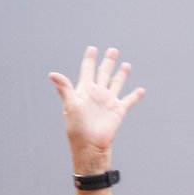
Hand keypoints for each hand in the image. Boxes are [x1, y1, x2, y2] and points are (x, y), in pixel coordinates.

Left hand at [49, 46, 143, 164]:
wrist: (90, 146)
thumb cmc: (77, 128)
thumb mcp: (70, 105)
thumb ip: (64, 88)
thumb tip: (52, 74)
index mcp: (85, 91)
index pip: (87, 70)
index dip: (90, 59)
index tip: (92, 49)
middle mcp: (97, 94)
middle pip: (103, 73)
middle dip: (108, 62)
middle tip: (113, 50)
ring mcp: (108, 102)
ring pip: (116, 83)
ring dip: (121, 74)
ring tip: (126, 64)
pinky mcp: (118, 111)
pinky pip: (128, 100)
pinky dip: (135, 96)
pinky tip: (140, 90)